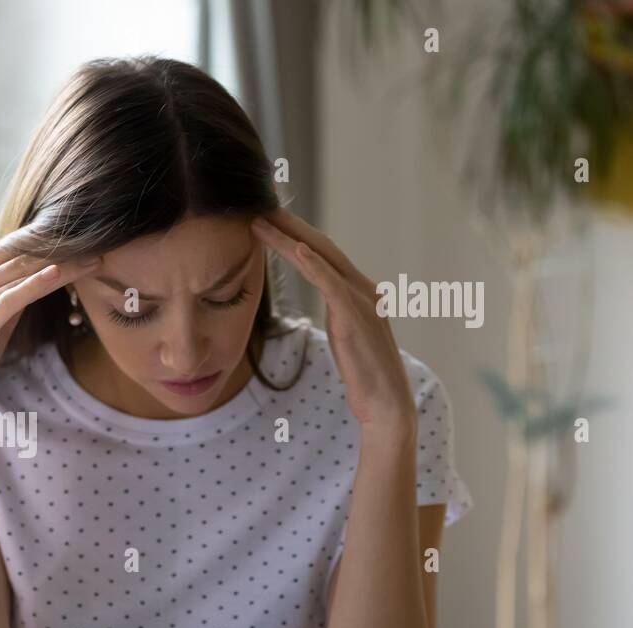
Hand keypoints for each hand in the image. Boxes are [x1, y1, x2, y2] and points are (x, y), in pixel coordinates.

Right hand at [0, 234, 100, 416]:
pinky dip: (35, 285)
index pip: (7, 251)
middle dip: (57, 250)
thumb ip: (8, 297)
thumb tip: (41, 273)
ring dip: (59, 267)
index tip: (80, 241)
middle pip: (15, 259)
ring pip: (18, 277)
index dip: (43, 241)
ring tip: (90, 261)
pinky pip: (10, 300)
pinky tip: (58, 274)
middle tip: (94, 246)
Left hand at [252, 209, 415, 436]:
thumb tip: (327, 304)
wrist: (386, 403)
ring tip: (261, 222)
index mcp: (359, 291)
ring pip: (321, 258)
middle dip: (290, 225)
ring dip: (288, 238)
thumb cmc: (365, 375)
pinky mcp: (355, 317)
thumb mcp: (346, 336)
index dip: (296, 234)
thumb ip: (339, 314)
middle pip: (321, 247)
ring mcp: (362, 300)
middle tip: (261, 206)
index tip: (271, 220)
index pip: (323, 254)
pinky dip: (312, 265)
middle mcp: (363, 288)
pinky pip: (331, 284)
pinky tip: (294, 249)